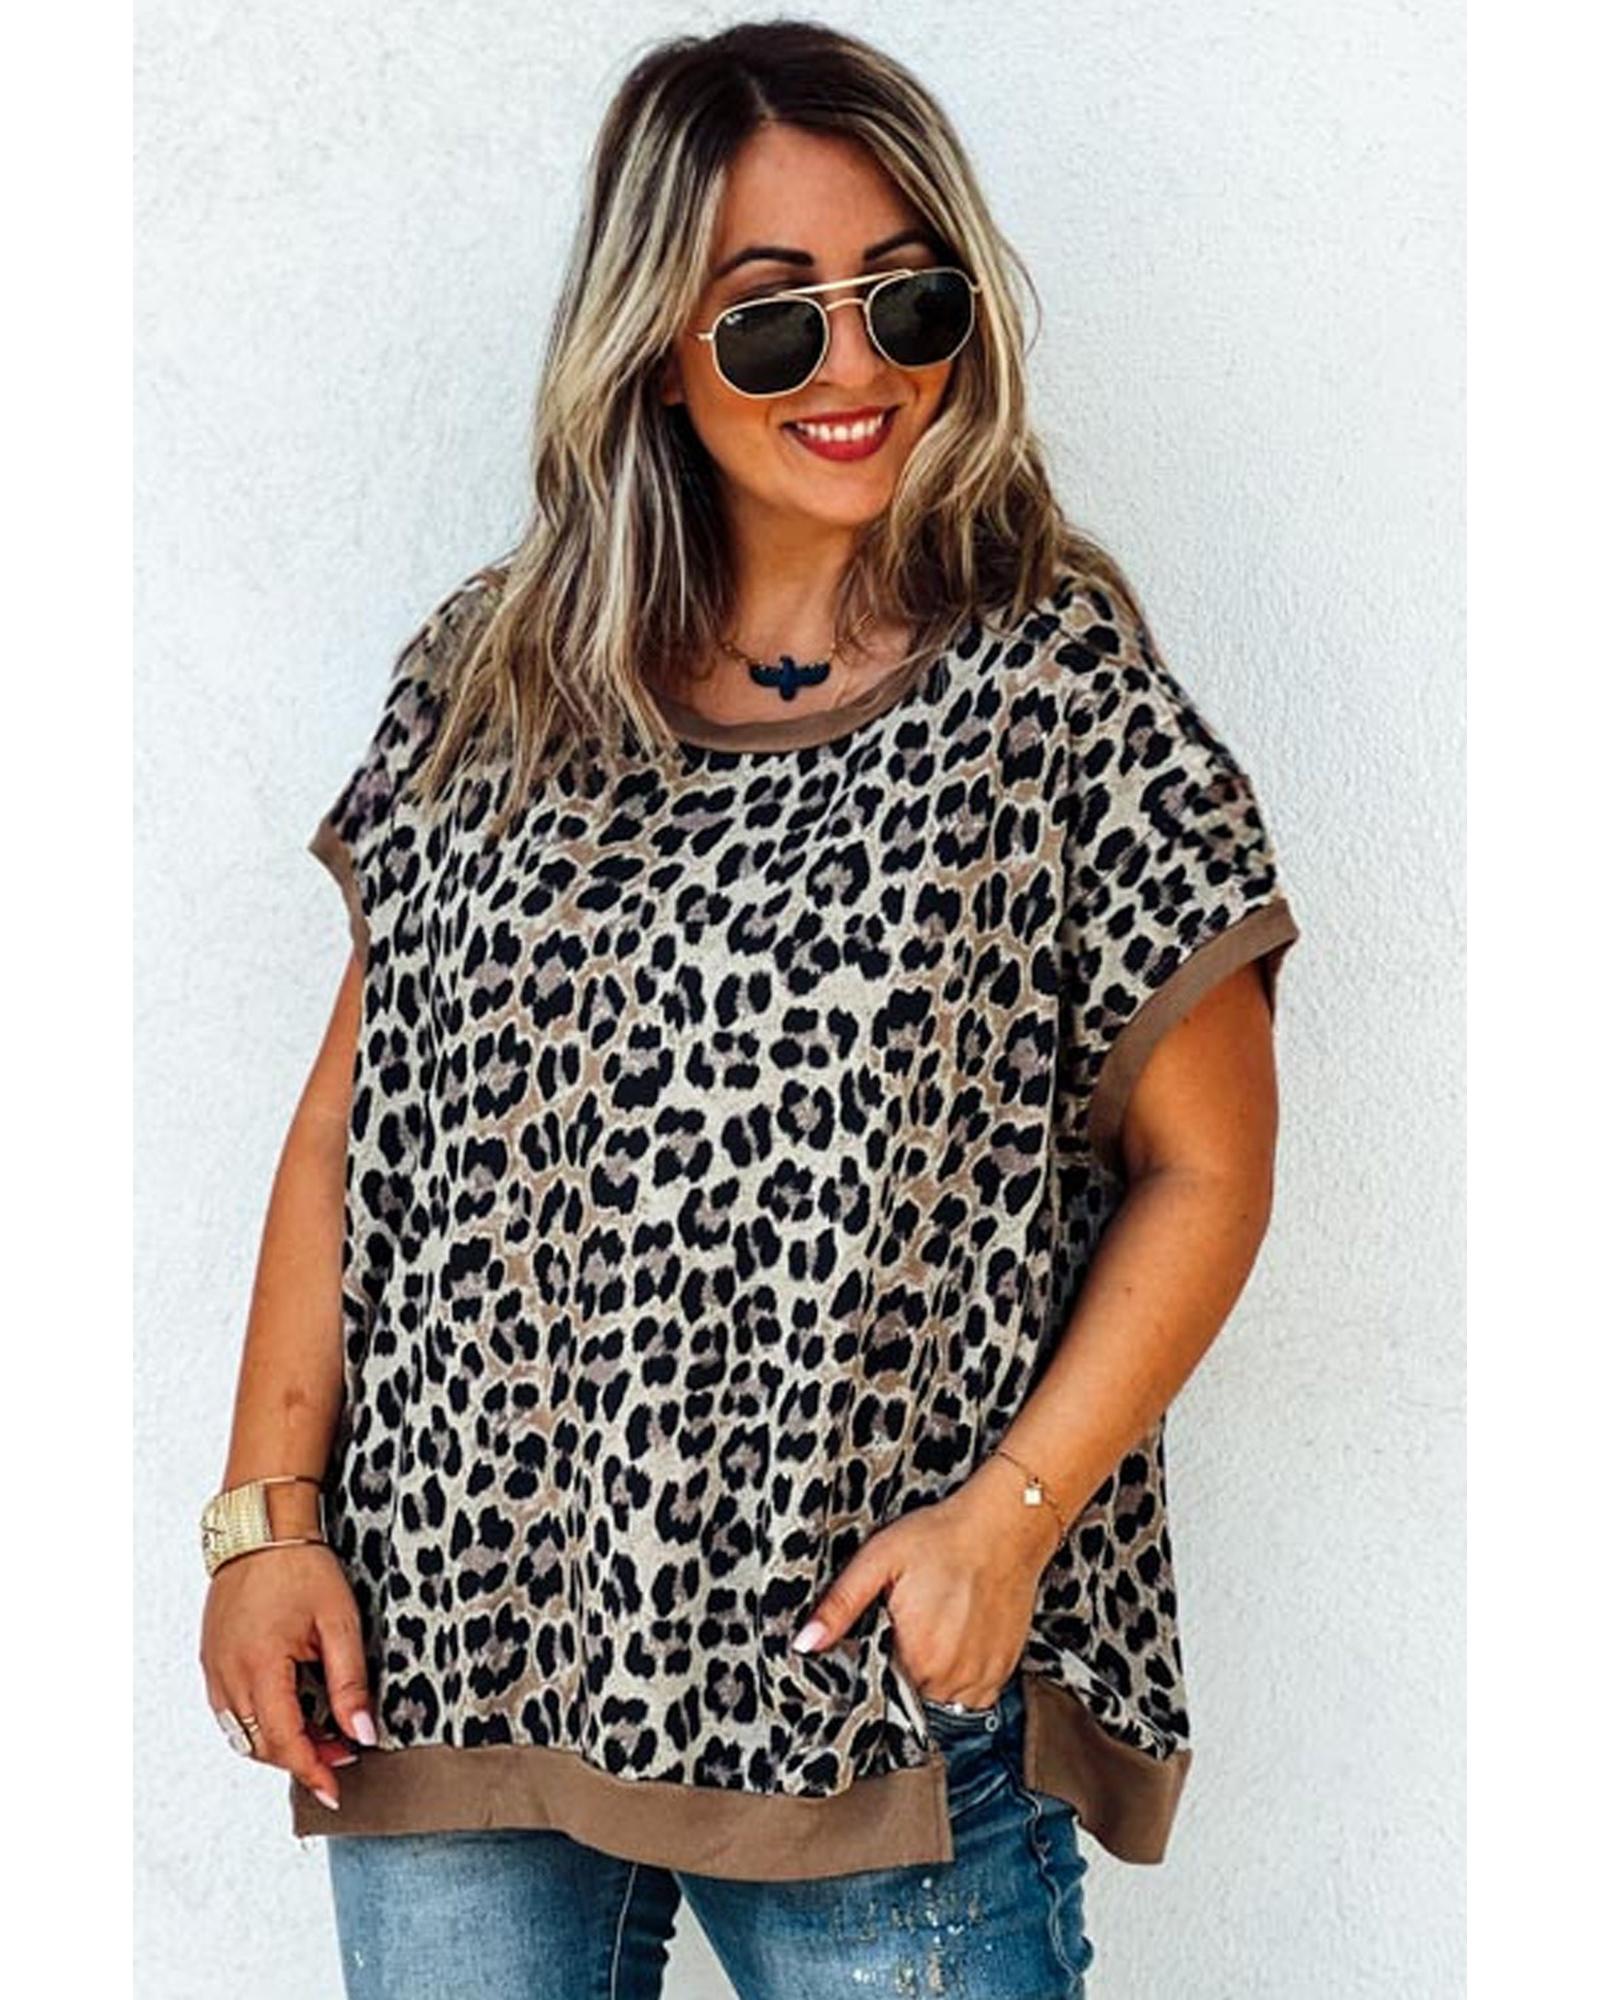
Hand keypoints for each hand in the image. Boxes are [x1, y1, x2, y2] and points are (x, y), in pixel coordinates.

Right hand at [199, 1543, 375, 1809]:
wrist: (261, 1528)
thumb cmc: (301, 1566)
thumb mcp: (339, 1621)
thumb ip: (350, 1681)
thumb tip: (362, 1734)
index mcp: (260, 1665)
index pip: (284, 1740)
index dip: (311, 1771)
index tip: (335, 1792)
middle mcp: (228, 1674)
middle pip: (261, 1745)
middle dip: (302, 1758)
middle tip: (343, 1753)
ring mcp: (215, 1668)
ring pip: (243, 1733)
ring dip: (280, 1742)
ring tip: (322, 1733)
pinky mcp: (212, 1659)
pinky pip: (232, 1711)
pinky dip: (260, 1722)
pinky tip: (290, 1711)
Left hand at [791, 1459, 1063, 1706]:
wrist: (1006, 1524)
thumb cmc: (942, 1536)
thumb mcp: (879, 1560)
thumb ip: (840, 1605)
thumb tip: (805, 1644)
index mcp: (916, 1655)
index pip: (878, 1688)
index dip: (872, 1666)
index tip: (879, 1640)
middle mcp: (950, 1677)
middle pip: (909, 1694)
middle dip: (901, 1669)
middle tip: (907, 1626)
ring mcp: (981, 1676)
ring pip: (941, 1700)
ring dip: (931, 1677)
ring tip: (932, 1630)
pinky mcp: (1003, 1669)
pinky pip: (972, 1696)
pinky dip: (960, 1677)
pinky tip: (955, 1639)